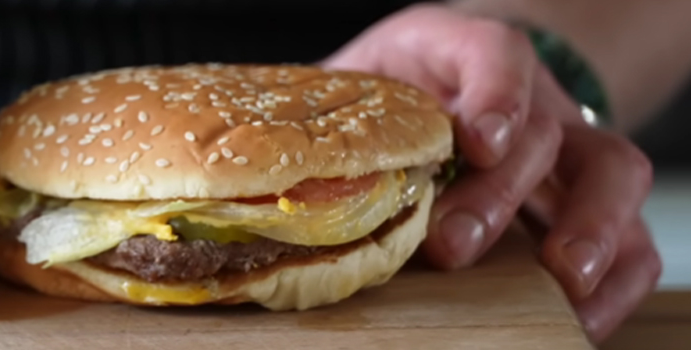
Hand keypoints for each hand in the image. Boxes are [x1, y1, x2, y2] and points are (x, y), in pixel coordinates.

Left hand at [320, 3, 660, 342]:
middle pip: (542, 131)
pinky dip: (617, 282)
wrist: (454, 94)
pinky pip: (635, 238)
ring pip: (612, 172)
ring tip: (558, 278)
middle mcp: (529, 101)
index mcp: (464, 60)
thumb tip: (275, 185)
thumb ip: (335, 128)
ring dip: (589, 228)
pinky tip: (578, 315)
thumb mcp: (363, 93)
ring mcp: (569, 151)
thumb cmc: (400, 99)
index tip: (477, 140)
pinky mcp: (589, 203)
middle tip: (452, 242)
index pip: (498, 54)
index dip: (496, 93)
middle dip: (500, 193)